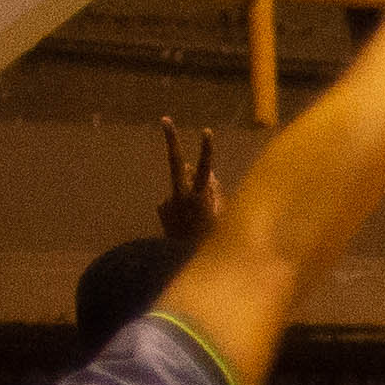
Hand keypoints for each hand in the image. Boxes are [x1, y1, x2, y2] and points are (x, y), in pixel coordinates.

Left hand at [156, 120, 225, 248]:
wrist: (183, 265)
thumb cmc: (212, 243)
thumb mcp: (222, 218)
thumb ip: (215, 193)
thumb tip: (208, 174)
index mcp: (198, 198)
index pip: (203, 168)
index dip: (206, 150)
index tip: (206, 131)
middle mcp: (179, 196)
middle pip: (175, 163)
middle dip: (171, 140)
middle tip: (165, 119)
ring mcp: (167, 202)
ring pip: (182, 186)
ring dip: (191, 193)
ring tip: (202, 217)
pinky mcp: (162, 210)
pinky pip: (177, 202)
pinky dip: (184, 208)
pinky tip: (190, 225)